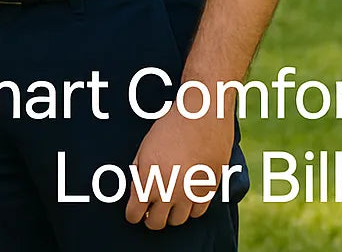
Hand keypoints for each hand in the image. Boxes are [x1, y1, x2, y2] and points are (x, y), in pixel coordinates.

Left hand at [126, 105, 233, 228]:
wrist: (202, 117)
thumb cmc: (169, 128)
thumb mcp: (145, 149)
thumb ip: (139, 173)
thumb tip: (138, 192)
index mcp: (149, 180)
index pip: (135, 213)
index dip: (132, 214)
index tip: (133, 212)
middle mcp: (170, 192)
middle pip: (156, 223)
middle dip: (150, 218)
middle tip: (150, 209)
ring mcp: (191, 193)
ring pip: (178, 221)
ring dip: (171, 214)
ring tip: (168, 203)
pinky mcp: (209, 190)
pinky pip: (198, 213)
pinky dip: (190, 209)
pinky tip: (186, 198)